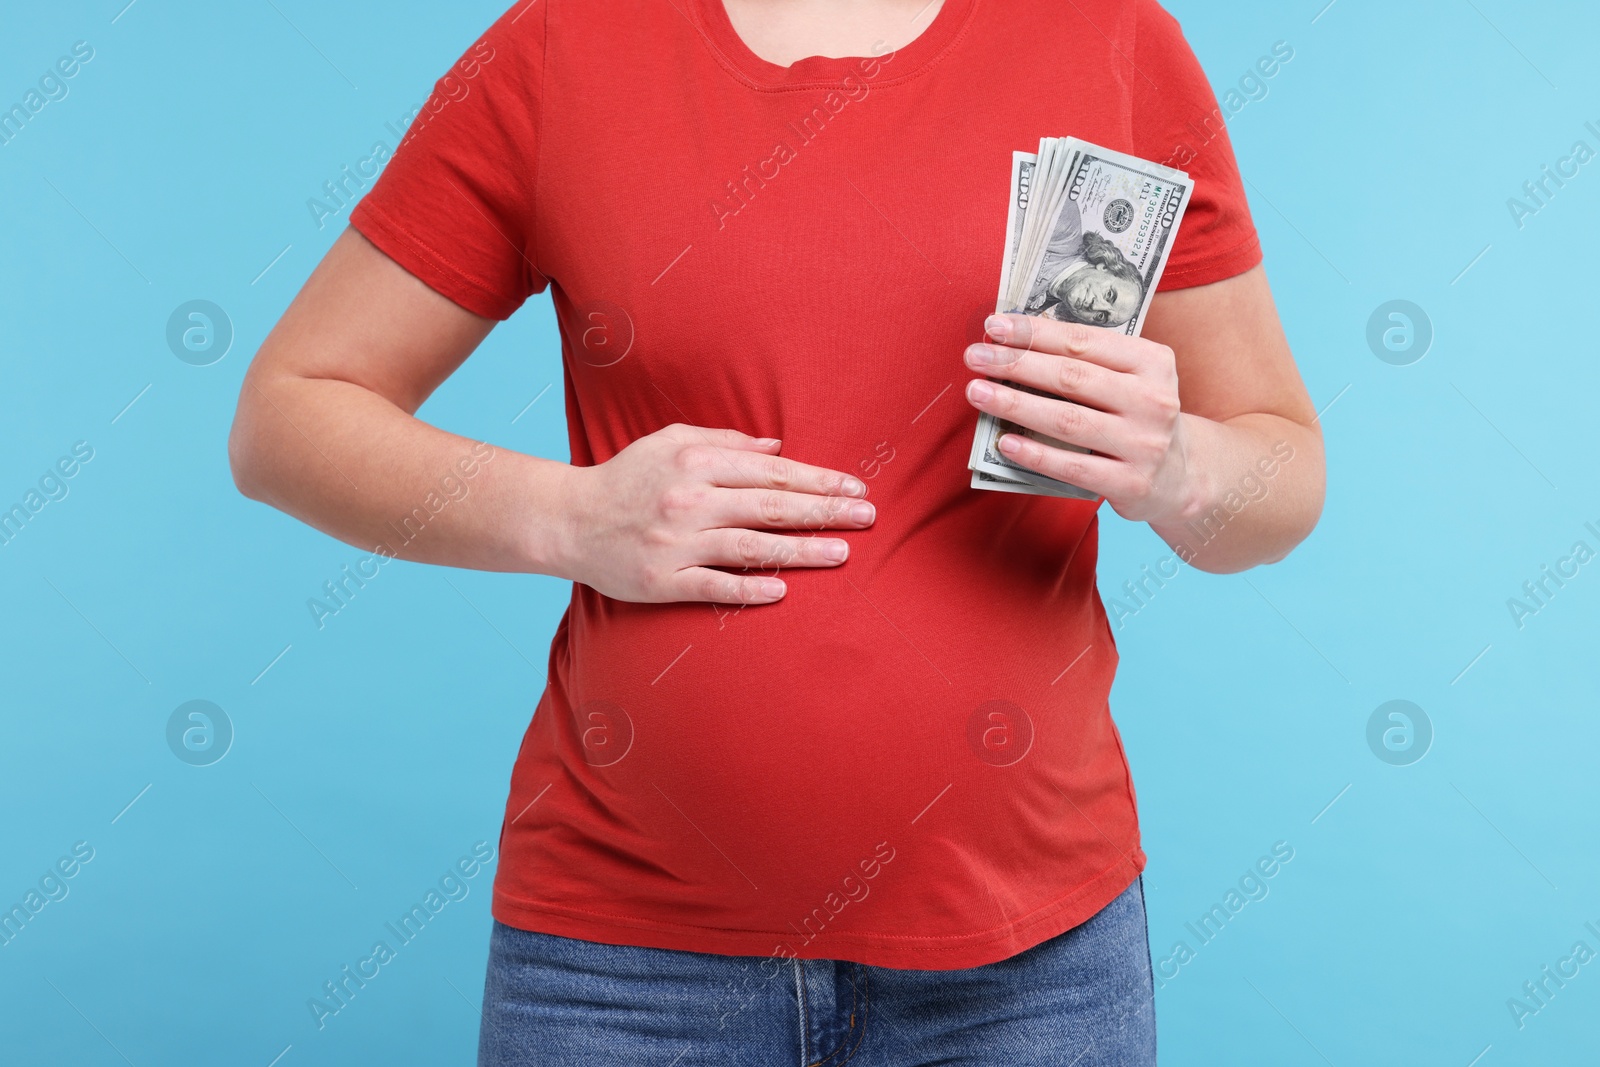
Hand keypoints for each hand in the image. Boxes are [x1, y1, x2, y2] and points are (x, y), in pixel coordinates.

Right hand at [559, 424, 874, 604]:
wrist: (567, 520)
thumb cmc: (627, 477)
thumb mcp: (671, 441)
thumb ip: (726, 440)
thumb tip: (779, 447)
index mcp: (695, 461)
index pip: (770, 471)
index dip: (817, 479)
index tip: (855, 487)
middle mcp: (689, 501)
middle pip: (770, 506)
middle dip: (824, 511)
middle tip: (868, 516)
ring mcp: (676, 543)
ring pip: (750, 547)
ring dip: (801, 550)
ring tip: (843, 553)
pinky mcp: (661, 581)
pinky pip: (713, 586)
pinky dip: (749, 588)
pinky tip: (783, 589)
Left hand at [963, 313, 1198, 524]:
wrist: (1181, 475)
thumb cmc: (1137, 416)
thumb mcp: (1131, 378)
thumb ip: (1088, 360)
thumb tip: (1017, 341)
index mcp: (1153, 362)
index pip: (1084, 341)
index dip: (1035, 333)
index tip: (995, 326)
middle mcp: (1152, 401)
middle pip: (1071, 378)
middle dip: (1016, 364)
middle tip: (975, 357)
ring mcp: (1144, 444)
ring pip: (1067, 421)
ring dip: (1015, 405)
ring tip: (977, 393)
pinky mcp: (1131, 482)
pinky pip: (1073, 467)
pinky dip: (1035, 454)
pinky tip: (1004, 442)